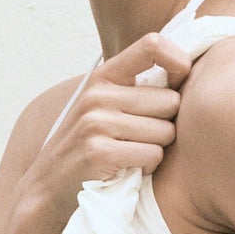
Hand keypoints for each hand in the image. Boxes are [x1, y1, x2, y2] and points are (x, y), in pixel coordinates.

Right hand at [19, 31, 192, 230]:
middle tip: (143, 138)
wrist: (47, 188)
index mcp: (103, 77)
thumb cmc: (86, 148)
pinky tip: (129, 169)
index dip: (179, 62)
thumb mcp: (102, 108)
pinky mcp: (100, 151)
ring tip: (132, 154)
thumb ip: (135, 89)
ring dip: (157, 149)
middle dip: (166, 124)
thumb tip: (187, 70)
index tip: (182, 82)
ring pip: (165, 131)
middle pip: (170, 101)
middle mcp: (98, 95)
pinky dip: (148, 167)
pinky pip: (153, 155)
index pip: (152, 45)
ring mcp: (97, 122)